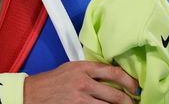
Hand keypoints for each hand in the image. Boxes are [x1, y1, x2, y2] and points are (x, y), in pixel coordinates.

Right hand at [23, 61, 139, 102]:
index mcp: (84, 68)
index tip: (136, 87)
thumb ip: (90, 70)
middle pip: (115, 94)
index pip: (114, 73)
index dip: (129, 81)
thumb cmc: (53, 81)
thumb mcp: (72, 68)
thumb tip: (112, 75)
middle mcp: (84, 82)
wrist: (32, 93)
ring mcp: (80, 98)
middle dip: (128, 102)